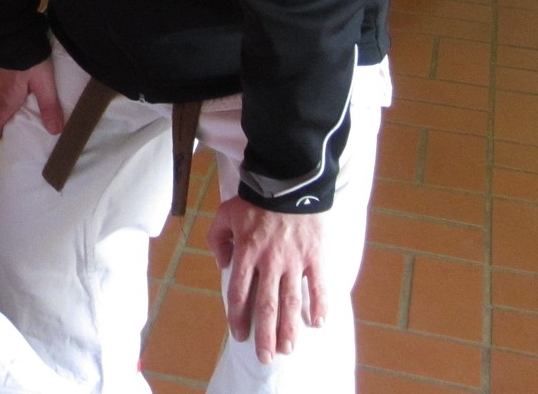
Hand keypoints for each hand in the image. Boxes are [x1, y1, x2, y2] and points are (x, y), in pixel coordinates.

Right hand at [0, 58, 63, 138]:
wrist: (15, 34)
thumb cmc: (30, 62)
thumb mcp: (44, 84)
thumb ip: (49, 107)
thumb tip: (54, 132)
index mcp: (8, 99)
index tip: (0, 137)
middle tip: (7, 121)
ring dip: (0, 103)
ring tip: (12, 104)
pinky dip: (2, 90)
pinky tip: (13, 84)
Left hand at [207, 197, 325, 362]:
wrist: (287, 180)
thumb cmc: (254, 198)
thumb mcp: (225, 214)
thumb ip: (217, 239)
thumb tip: (222, 264)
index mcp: (246, 252)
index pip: (239, 293)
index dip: (238, 318)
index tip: (239, 335)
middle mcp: (269, 261)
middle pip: (266, 306)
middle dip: (264, 335)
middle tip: (265, 357)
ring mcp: (294, 260)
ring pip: (291, 301)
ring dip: (290, 328)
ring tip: (288, 349)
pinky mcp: (316, 255)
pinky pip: (319, 285)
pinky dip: (320, 305)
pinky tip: (319, 323)